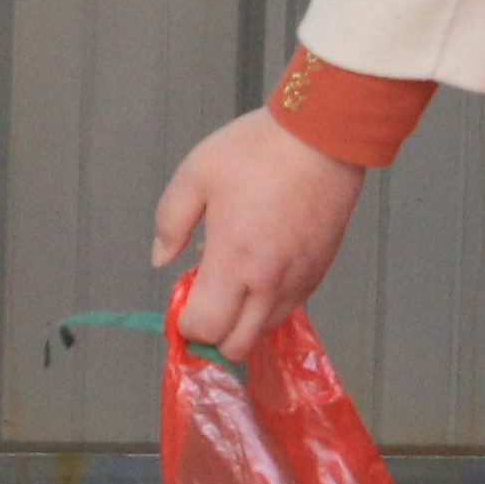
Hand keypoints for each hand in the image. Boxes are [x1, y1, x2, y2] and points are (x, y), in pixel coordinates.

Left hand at [149, 107, 365, 357]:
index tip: (180, 304)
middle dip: (212, 335)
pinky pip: (288, 308)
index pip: (206, 328)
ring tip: (231, 280)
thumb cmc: (258, 151)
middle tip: (202, 302)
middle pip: (237, 346)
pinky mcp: (319, 271)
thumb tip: (161, 258)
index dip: (185, 326)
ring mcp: (299, 281)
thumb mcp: (196, 174)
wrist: (323, 136)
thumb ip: (170, 222)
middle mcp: (269, 282)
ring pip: (264, 331)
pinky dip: (266, 305)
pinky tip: (257, 270)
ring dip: (241, 320)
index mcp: (234, 260)